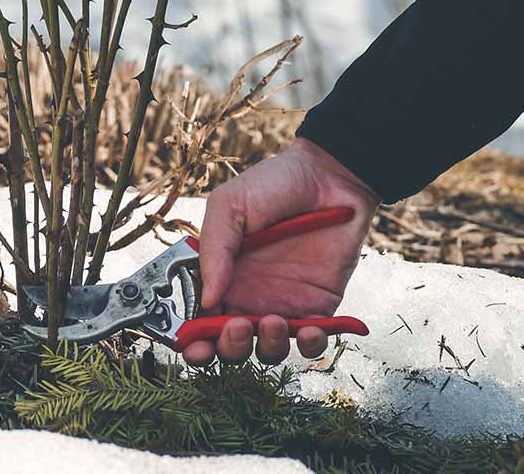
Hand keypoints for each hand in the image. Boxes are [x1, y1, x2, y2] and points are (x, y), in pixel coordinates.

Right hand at [182, 138, 378, 366]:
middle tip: (236, 327)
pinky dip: (310, 345)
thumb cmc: (275, 184)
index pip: (201, 320)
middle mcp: (249, 296)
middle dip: (228, 348)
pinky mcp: (319, 305)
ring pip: (269, 349)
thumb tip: (206, 300)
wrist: (330, 175)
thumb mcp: (230, 205)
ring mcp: (283, 303)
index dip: (194, 340)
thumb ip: (213, 250)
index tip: (193, 344)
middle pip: (231, 345)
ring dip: (267, 346)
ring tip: (272, 322)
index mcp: (222, 276)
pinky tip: (309, 328)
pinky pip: (312, 340)